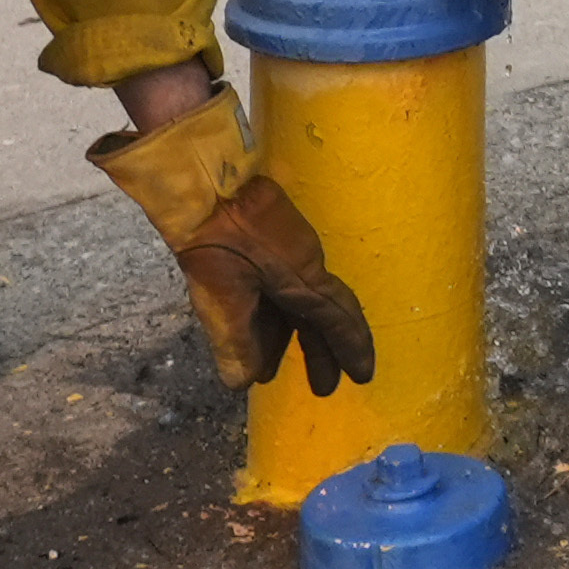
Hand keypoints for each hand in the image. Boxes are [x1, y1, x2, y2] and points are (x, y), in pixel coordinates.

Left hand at [90, 96, 381, 395]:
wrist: (204, 180)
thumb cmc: (217, 237)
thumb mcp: (224, 296)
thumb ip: (236, 342)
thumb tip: (244, 382)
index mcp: (304, 279)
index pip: (338, 320)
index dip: (351, 350)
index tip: (363, 377)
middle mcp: (304, 266)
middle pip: (320, 316)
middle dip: (322, 352)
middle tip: (325, 387)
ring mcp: (286, 251)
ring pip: (296, 304)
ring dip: (290, 338)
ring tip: (274, 371)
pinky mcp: (266, 242)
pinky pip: (279, 289)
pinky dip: (272, 317)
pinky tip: (254, 332)